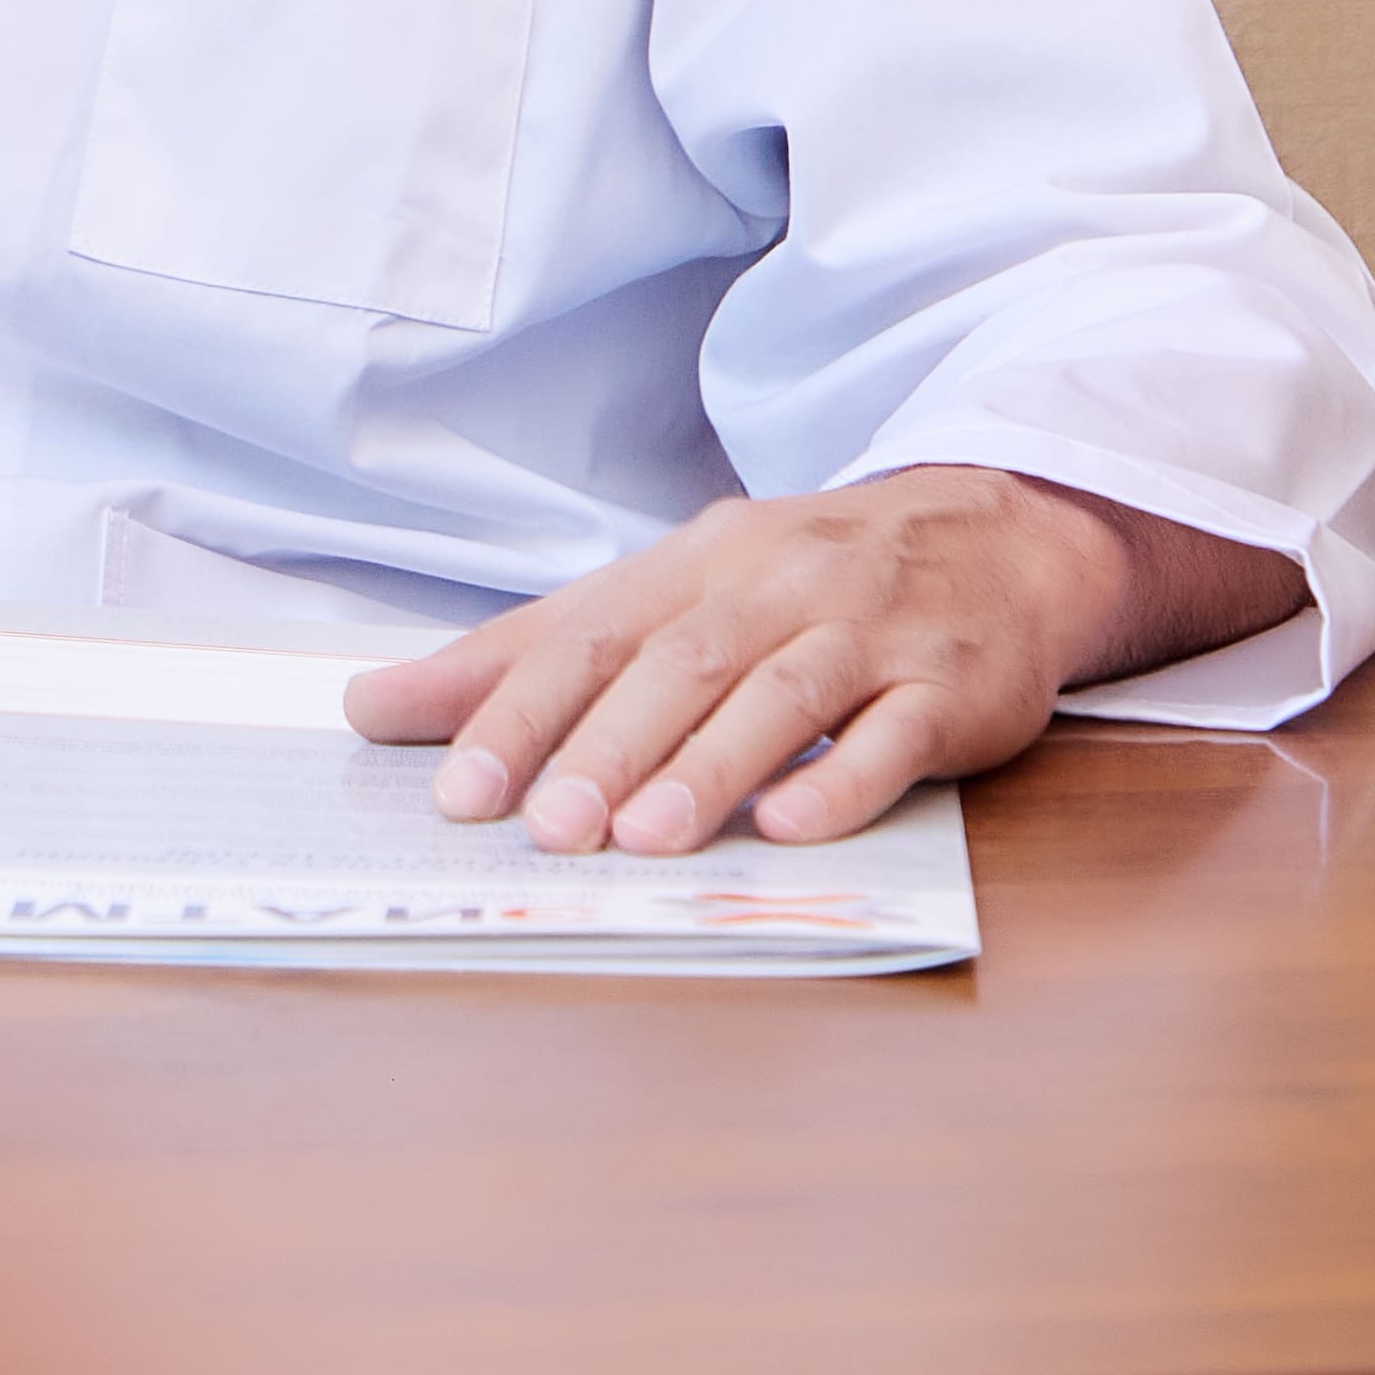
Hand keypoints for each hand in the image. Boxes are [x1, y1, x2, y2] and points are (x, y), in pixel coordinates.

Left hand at [337, 467, 1304, 854]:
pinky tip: (792, 828)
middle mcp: (778, 585)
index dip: (522, 708)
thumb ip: (528, 654)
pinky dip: (842, 780)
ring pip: (782, 695)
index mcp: (697, 562)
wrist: (1001, 535)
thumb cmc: (803, 581)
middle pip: (681, 663)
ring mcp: (871, 632)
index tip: (460, 786)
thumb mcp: (668, 592)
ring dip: (710, 768)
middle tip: (547, 829)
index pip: (591, 633)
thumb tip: (374, 705)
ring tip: (643, 840)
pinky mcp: (953, 687)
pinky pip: (896, 734)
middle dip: (608, 746)